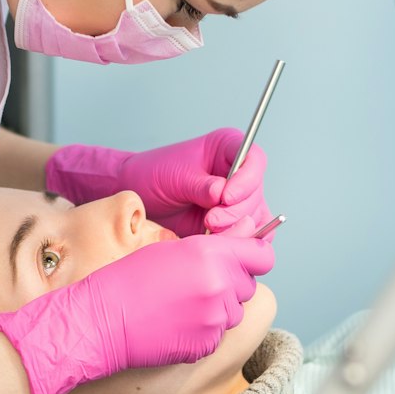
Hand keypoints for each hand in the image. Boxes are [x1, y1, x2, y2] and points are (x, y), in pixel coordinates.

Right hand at [0, 222, 273, 393]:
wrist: (101, 322)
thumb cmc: (126, 280)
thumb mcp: (169, 250)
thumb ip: (211, 248)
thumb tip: (243, 240)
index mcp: (210, 255)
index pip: (261, 255)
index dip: (253, 256)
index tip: (245, 261)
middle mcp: (219, 286)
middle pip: (248, 285)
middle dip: (231, 284)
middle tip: (197, 285)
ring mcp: (214, 319)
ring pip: (234, 313)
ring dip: (219, 310)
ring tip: (182, 307)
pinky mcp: (206, 346)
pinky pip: (218, 335)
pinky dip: (204, 331)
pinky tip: (176, 325)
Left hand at [46, 129, 272, 238]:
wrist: (138, 199)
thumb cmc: (153, 176)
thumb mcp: (175, 176)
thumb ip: (201, 185)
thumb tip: (222, 194)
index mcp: (227, 149)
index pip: (255, 159)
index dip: (247, 179)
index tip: (226, 196)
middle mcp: (238, 174)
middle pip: (256, 193)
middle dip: (236, 211)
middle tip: (210, 220)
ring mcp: (237, 201)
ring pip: (255, 219)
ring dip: (235, 229)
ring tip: (207, 231)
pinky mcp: (232, 225)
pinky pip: (249, 238)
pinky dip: (236, 243)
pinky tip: (214, 242)